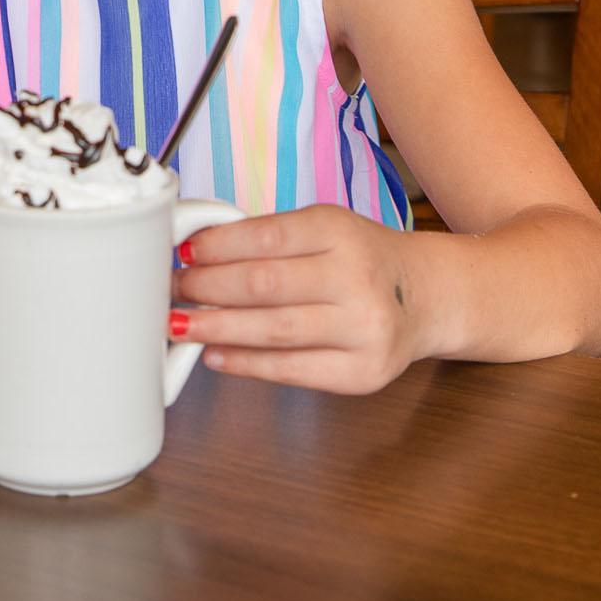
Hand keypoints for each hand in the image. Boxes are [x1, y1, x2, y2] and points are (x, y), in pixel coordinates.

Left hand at [170, 205, 427, 394]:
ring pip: (273, 331)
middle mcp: (356, 278)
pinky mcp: (364, 372)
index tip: (181, 253)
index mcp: (339, 231)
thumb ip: (269, 238)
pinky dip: (246, 364)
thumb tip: (196, 252)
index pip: (265, 238)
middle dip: (205, 288)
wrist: (429, 296)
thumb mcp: (324, 228)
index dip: (215, 248)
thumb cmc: (363, 259)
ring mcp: (364, 329)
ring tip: (180, 325)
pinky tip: (215, 355)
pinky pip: (293, 370)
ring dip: (215, 329)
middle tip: (172, 290)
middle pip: (263, 285)